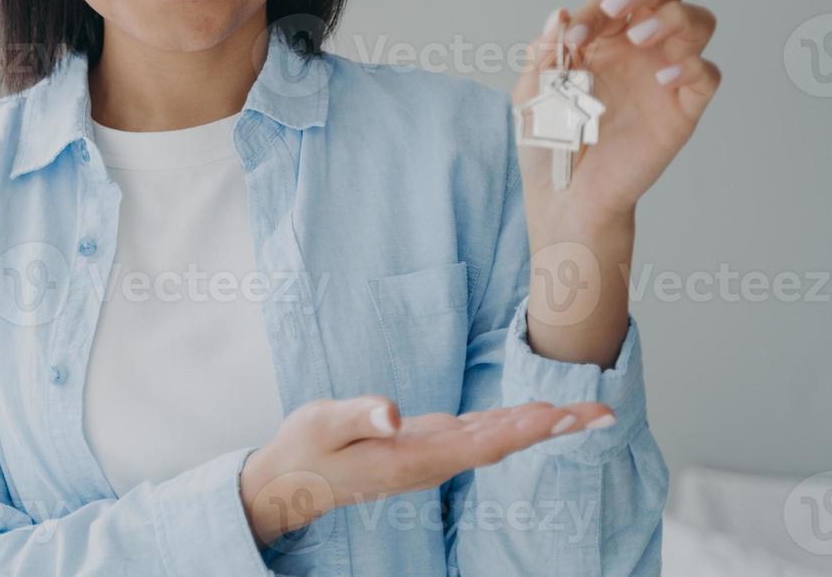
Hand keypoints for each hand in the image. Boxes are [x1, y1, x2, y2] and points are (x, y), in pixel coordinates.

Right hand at [238, 395, 614, 547]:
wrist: (292, 482)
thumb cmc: (306, 450)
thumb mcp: (323, 424)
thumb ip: (360, 415)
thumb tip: (394, 412)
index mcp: (414, 458)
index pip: (482, 443)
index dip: (525, 429)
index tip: (563, 418)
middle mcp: (432, 461)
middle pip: (502, 442)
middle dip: (552, 427)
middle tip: (601, 412)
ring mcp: (430, 455)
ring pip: (494, 439)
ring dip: (539, 425)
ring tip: (581, 412)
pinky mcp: (422, 446)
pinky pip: (477, 435)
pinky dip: (510, 423)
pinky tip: (530, 417)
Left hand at [513, 0, 721, 224]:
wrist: (565, 194)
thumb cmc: (549, 142)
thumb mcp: (532, 93)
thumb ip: (543, 53)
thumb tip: (561, 13)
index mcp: (601, 40)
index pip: (615, 0)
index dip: (598, 6)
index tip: (574, 36)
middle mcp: (637, 51)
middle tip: (618, 11)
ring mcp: (663, 76)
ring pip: (698, 22)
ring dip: (672, 19)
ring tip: (640, 38)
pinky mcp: (682, 108)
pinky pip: (706, 74)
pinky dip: (691, 66)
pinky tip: (661, 78)